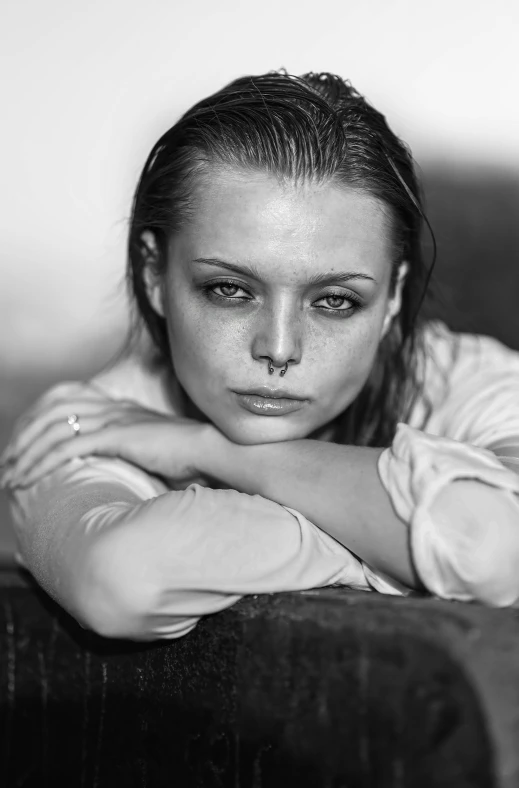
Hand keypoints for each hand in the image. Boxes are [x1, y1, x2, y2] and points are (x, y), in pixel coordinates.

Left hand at [0, 382, 217, 488]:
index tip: (25, 450)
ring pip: (54, 430)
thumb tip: (117, 476)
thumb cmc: (191, 459)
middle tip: (8, 465)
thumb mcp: (154, 454)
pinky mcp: (117, 436)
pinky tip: (29, 479)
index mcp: (121, 409)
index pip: (67, 405)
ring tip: (12, 477)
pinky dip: (43, 463)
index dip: (40, 425)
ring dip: (27, 454)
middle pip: (53, 414)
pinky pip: (68, 447)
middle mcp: (114, 409)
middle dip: (24, 439)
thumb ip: (132, 457)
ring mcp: (115, 420)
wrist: (213, 451)